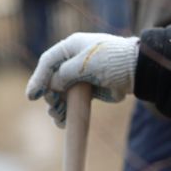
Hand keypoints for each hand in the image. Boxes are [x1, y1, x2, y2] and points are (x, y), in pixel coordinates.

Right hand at [24, 32, 138, 126]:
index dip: (38, 79)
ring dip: (56, 107)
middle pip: (52, 80)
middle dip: (49, 96)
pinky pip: (72, 102)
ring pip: (60, 93)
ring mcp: (80, 76)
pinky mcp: (88, 90)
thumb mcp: (84, 64)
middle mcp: (72, 61)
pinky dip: (66, 112)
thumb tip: (52, 86)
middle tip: (53, 106)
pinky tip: (63, 122)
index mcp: (71, 47)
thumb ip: (64, 73)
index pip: (47, 62)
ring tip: (57, 117)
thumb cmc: (111, 60)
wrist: (137, 71)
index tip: (32, 97)